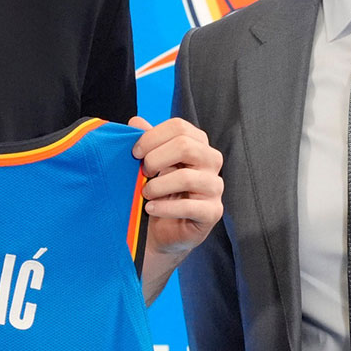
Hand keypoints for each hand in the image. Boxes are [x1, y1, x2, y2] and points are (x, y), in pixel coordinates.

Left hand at [129, 116, 223, 257]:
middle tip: (143, 172)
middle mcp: (211, 161)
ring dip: (157, 186)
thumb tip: (135, 121)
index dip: (152, 136)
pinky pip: (189, 206)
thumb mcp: (150, 164)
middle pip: (185, 146)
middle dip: (155, 159)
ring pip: (186, 177)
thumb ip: (146, 142)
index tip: (135, 152)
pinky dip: (164, 207)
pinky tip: (151, 208)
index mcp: (198, 144)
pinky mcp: (213, 212)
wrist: (161, 229)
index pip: (179, 127)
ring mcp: (215, 187)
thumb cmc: (158, 192)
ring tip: (145, 193)